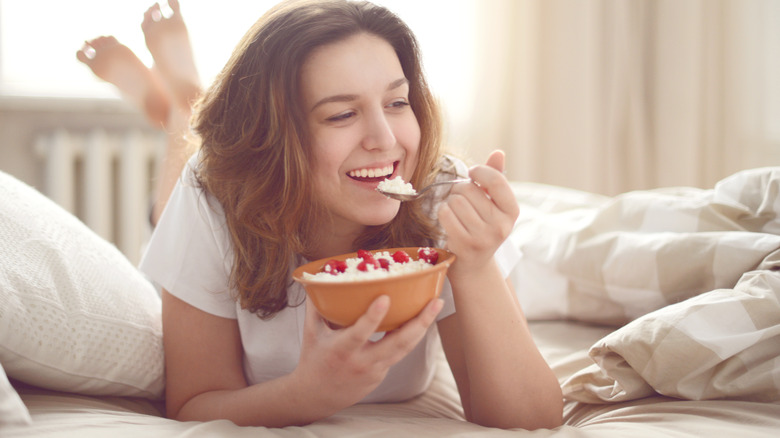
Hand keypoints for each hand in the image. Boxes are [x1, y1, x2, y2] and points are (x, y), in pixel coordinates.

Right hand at [293, 295, 442, 413]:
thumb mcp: (311, 332)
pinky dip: (411, 336)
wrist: (317, 396)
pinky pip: (400, 352)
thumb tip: (319, 278)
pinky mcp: (382, 373)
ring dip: (422, 327)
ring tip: (435, 306)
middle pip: (397, 344)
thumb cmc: (314, 359)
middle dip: (419, 323)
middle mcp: (361, 361)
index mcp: (340, 350)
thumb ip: (317, 306)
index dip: (373, 317)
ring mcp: (375, 370)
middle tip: (435, 302)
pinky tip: (421, 320)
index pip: (359, 334)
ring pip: (405, 349)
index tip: (385, 298)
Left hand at [437, 150, 518, 271]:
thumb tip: (498, 153)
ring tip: (456, 212)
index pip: (496, 180)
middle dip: (460, 190)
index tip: (472, 174)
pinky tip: (449, 220)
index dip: (480, 171)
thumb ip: (495, 177)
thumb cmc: (482, 226)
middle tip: (462, 200)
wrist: (474, 265)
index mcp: (512, 211)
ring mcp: (483, 237)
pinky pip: (445, 214)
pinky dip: (443, 213)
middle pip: (469, 190)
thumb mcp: (493, 203)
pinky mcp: (464, 245)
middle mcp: (501, 226)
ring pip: (455, 201)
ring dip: (450, 202)